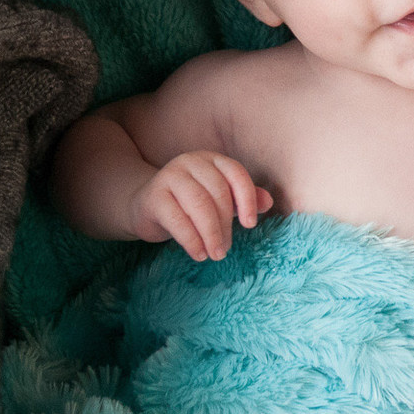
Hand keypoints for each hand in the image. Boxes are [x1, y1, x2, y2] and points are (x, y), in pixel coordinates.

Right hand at [129, 150, 271, 259]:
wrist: (145, 206)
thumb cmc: (189, 203)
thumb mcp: (219, 200)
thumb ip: (244, 199)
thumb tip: (268, 202)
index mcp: (211, 160)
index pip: (236, 173)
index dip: (247, 199)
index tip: (250, 225)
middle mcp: (190, 162)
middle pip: (217, 193)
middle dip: (225, 225)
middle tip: (224, 250)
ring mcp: (169, 177)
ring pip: (199, 204)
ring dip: (211, 234)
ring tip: (215, 254)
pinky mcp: (153, 197)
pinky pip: (177, 219)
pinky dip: (192, 240)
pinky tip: (198, 254)